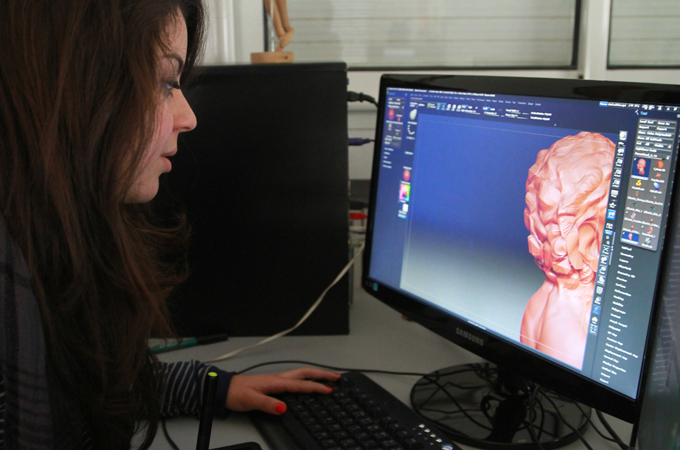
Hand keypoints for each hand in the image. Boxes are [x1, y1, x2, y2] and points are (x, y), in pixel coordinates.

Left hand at [226, 367, 340, 414]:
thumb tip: (283, 407)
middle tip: (337, 376)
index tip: (329, 390)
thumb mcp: (250, 400)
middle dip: (322, 374)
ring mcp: (276, 380)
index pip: (300, 384)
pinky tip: (307, 383)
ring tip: (328, 377)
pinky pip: (294, 379)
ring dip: (315, 375)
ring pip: (300, 375)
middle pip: (305, 374)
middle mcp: (278, 379)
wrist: (223, 389)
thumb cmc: (235, 393)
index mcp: (275, 382)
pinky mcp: (272, 384)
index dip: (316, 387)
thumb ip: (267, 404)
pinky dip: (306, 379)